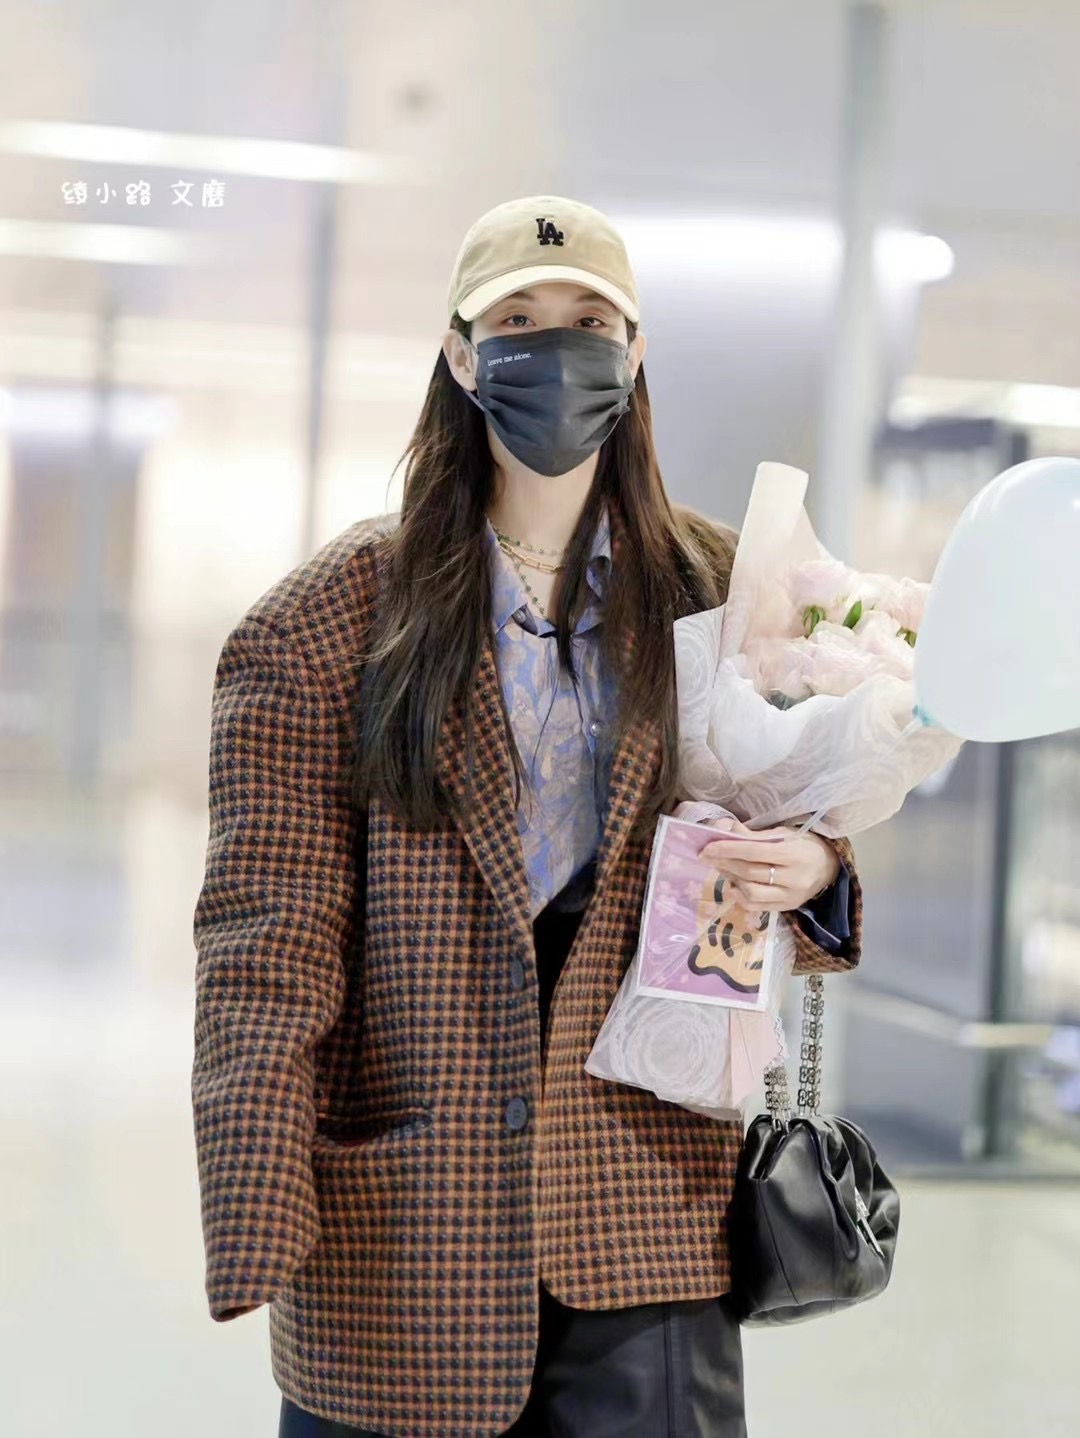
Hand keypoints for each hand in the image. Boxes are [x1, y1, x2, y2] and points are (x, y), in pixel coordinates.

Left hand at [697, 818, 840, 912]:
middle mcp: (794, 878)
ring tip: (722, 868)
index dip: (728, 849)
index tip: (707, 847)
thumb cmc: (804, 845)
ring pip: (751, 892)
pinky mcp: (787, 908)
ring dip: (730, 879)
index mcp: (794, 853)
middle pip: (750, 872)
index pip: (754, 852)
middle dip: (724, 863)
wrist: (830, 867)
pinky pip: (756, 906)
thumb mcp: (783, 833)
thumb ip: (753, 834)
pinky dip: (740, 896)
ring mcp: (791, 896)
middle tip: (706, 856)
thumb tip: (723, 829)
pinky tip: (733, 885)